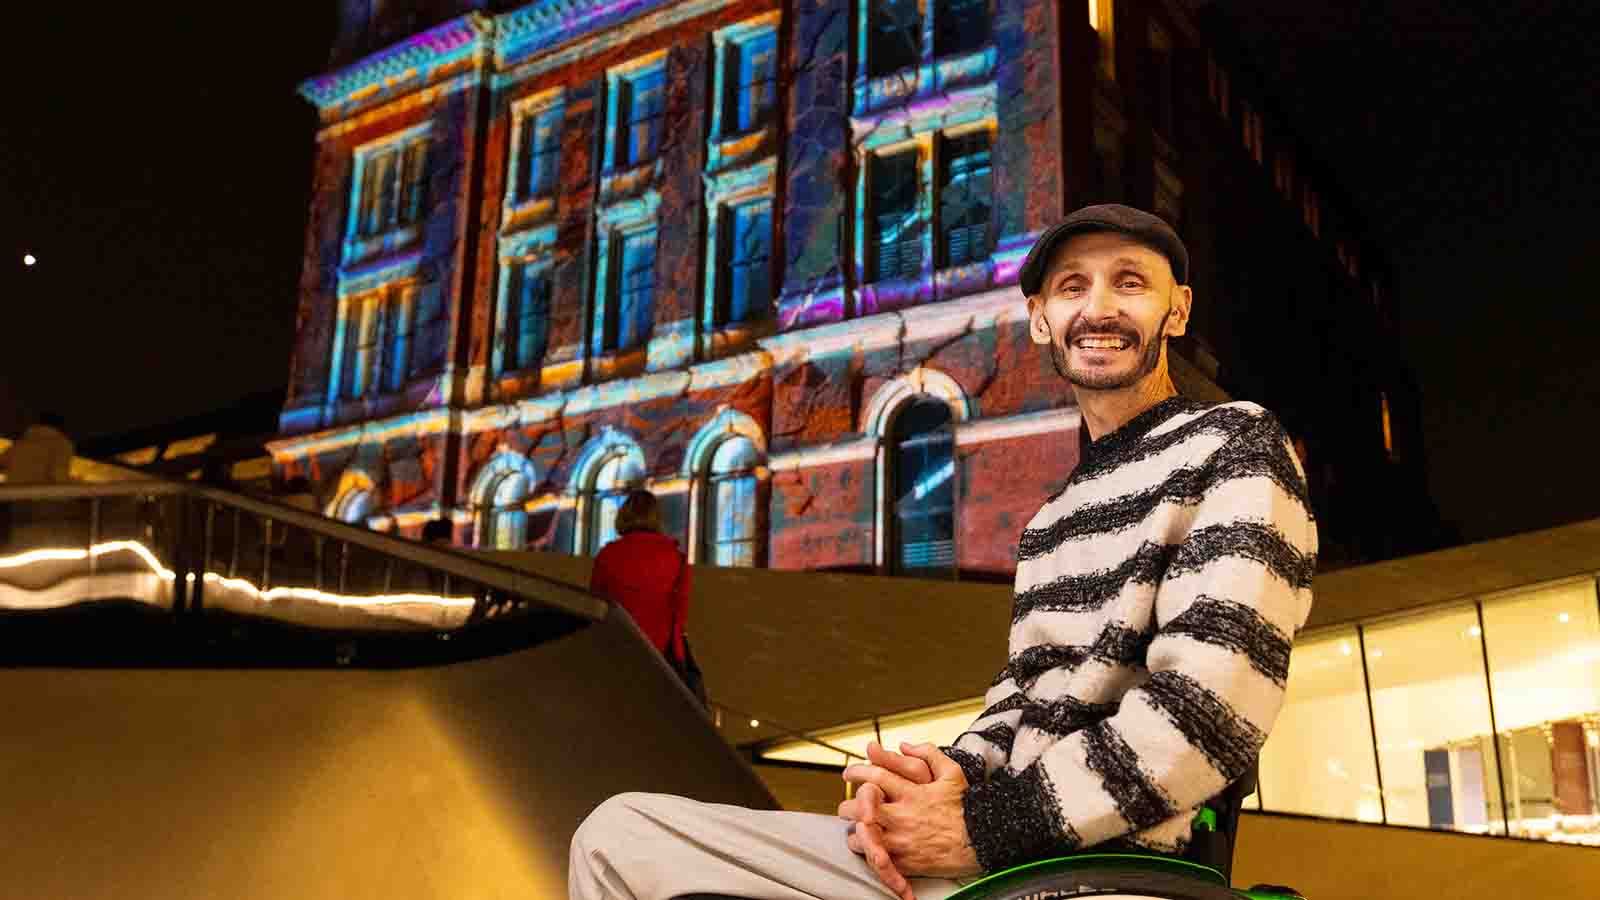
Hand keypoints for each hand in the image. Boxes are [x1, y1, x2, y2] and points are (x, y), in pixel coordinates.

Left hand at [843, 744, 981, 882]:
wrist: (982, 842)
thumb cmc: (967, 808)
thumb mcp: (952, 773)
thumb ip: (928, 753)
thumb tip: (903, 744)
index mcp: (912, 793)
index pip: (875, 777)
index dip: (857, 772)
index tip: (849, 773)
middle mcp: (903, 816)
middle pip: (860, 807)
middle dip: (848, 805)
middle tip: (847, 805)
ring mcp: (902, 841)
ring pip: (862, 836)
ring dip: (855, 831)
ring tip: (856, 827)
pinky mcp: (905, 862)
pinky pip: (875, 858)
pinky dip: (867, 852)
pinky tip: (869, 846)